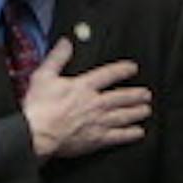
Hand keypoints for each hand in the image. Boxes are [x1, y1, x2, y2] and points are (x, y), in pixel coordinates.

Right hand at [21, 38, 151, 159]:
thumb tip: (66, 43)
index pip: (109, 74)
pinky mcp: (96, 139)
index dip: (123, 70)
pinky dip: (130, 133)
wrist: (36, 134)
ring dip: (137, 112)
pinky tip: (137, 132)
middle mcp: (96, 103)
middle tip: (146, 94)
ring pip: (125, 115)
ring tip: (146, 110)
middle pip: (123, 97)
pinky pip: (119, 136)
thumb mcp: (43, 76)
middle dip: (137, 95)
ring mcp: (98, 122)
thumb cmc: (38, 107)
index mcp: (84, 86)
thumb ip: (57, 58)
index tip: (132, 68)